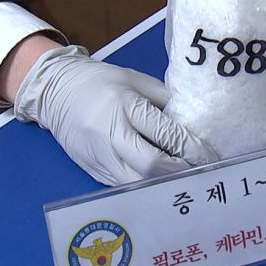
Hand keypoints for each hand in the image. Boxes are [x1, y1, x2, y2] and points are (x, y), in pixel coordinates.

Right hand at [11, 44, 217, 185]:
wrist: (55, 90)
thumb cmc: (101, 81)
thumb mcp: (136, 79)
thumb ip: (164, 100)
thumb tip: (193, 122)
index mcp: (124, 106)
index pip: (164, 134)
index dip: (191, 148)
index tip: (210, 157)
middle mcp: (109, 134)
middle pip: (150, 165)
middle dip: (179, 170)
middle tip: (199, 170)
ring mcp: (98, 155)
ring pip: (136, 182)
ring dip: (163, 183)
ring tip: (183, 178)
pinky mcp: (91, 169)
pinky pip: (122, 185)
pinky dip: (144, 185)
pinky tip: (160, 181)